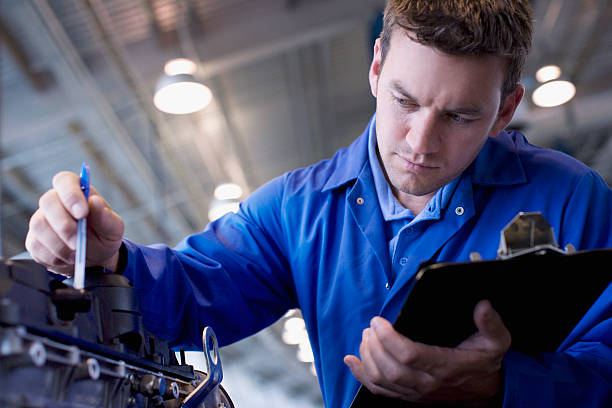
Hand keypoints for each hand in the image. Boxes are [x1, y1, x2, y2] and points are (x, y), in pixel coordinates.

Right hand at [25, 171, 124, 275]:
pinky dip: (54, 255)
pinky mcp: (34, 239)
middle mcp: (55, 201)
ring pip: (39, 225)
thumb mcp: (113, 229)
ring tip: (76, 252)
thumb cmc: (103, 237)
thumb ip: (107, 217)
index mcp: (77, 191)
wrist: (94, 259)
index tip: (82, 213)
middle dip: (64, 224)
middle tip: (78, 241)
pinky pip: (36, 245)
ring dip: (59, 243)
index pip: (64, 180)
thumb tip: (95, 202)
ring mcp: (42, 219)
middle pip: (47, 201)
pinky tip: (67, 258)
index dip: (70, 195)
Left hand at [344, 300, 510, 404]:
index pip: (409, 355)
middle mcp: (428, 383)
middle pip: (389, 369)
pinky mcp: (408, 395)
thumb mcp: (497, 342)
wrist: (487, 392)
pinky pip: (379, 390)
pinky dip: (361, 375)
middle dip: (374, 345)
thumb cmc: (486, 363)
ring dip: (367, 357)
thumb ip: (491, 324)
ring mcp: (416, 392)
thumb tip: (483, 306)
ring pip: (381, 380)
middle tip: (371, 326)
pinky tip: (351, 361)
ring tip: (366, 336)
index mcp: (446, 367)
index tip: (379, 321)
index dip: (389, 338)